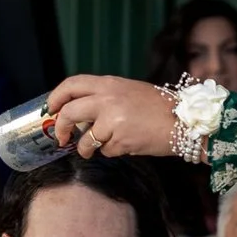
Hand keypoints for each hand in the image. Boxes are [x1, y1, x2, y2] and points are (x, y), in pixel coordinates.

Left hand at [42, 75, 180, 158]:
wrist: (185, 121)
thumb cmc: (161, 107)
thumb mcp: (130, 91)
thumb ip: (106, 98)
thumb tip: (83, 114)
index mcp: (109, 84)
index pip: (72, 84)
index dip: (56, 97)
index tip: (51, 110)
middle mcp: (107, 99)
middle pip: (69, 112)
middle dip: (60, 128)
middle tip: (61, 138)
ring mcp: (113, 120)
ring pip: (86, 139)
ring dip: (86, 148)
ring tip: (92, 150)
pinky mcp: (121, 140)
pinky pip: (107, 150)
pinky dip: (112, 152)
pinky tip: (126, 146)